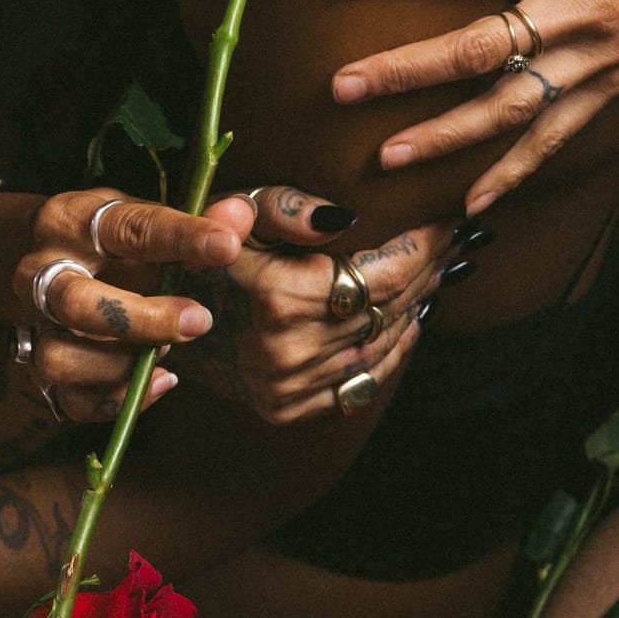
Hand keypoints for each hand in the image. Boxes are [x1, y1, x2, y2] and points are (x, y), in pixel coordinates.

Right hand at [12, 191, 251, 383]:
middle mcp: (41, 271)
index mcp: (72, 221)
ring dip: (121, 366)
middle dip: (141, 319)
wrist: (43, 259)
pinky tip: (158, 380)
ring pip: (61, 357)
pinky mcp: (39, 368)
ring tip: (166, 353)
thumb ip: (196, 219)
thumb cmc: (106, 240)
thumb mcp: (143, 216)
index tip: (227, 246)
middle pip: (74, 302)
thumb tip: (239, 216)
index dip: (180, 237)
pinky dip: (118, 400)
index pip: (124, 228)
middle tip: (197, 319)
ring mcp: (33, 324)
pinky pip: (70, 400)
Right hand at [181, 196, 460, 423]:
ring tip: (440, 273)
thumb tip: (344, 217)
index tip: (451, 219)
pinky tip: (411, 320)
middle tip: (458, 241)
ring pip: (383, 348)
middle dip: (429, 270)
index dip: (423, 247)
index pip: (380, 274)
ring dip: (419, 307)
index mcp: (279, 296)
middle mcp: (288, 349)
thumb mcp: (240, 208)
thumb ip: (288, 208)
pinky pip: (362, 384)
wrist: (160, 312)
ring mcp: (289, 386)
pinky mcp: (288, 409)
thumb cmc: (209, 246)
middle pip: (388, 309)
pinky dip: (394, 352)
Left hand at [334, 0, 618, 212]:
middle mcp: (579, 12)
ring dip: (446, 136)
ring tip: (386, 156)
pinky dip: (515, 174)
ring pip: (510, 108)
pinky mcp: (613, 87)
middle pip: (479, 49)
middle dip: (406, 70)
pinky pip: (557, 137)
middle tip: (342, 85)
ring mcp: (596, 59)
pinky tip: (470, 204)